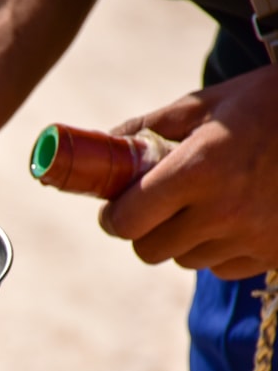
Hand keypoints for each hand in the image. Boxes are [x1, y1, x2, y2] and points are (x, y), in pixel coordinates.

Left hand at [98, 64, 277, 279]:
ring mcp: (253, 238)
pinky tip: (236, 216)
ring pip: (186, 260)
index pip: (127, 221)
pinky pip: (223, 267)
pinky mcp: (276, 255)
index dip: (113, 217)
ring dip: (183, 239)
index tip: (114, 208)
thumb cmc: (274, 103)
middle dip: (144, 230)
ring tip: (204, 203)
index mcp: (199, 169)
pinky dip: (219, 249)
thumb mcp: (211, 103)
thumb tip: (108, 142)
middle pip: (149, 250)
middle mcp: (224, 211)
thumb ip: (153, 125)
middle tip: (152, 208)